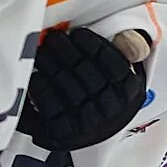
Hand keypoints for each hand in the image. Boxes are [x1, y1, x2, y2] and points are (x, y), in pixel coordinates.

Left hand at [20, 26, 151, 150]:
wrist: (94, 126)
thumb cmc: (104, 88)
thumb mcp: (121, 67)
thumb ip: (128, 47)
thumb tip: (124, 39)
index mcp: (128, 90)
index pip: (115, 66)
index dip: (95, 47)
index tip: (78, 34)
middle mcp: (112, 109)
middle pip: (89, 76)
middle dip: (67, 52)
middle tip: (53, 38)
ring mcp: (89, 123)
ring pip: (70, 91)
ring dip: (52, 67)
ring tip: (42, 52)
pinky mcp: (67, 132)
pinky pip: (52, 110)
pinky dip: (43, 91)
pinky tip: (38, 77)